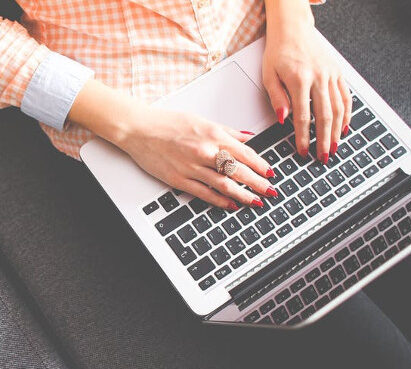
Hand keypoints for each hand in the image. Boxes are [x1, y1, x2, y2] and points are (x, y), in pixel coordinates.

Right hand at [113, 105, 276, 209]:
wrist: (139, 130)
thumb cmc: (167, 123)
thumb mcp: (201, 121)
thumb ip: (226, 131)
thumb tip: (247, 138)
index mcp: (213, 135)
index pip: (245, 153)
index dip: (261, 165)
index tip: (271, 173)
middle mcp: (205, 152)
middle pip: (239, 171)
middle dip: (258, 183)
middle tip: (271, 192)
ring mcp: (192, 167)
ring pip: (225, 185)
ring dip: (243, 195)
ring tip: (256, 202)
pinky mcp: (179, 179)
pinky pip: (205, 193)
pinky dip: (221, 200)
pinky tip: (231, 205)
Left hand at [262, 3, 351, 163]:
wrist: (293, 29)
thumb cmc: (278, 51)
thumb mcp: (269, 75)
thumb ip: (277, 98)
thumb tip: (283, 119)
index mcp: (300, 79)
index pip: (303, 116)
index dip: (303, 137)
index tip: (302, 151)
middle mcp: (319, 77)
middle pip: (325, 116)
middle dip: (324, 140)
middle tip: (323, 157)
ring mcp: (331, 75)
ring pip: (339, 108)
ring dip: (337, 131)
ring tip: (335, 147)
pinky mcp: (338, 73)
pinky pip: (346, 96)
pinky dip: (347, 114)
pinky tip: (344, 127)